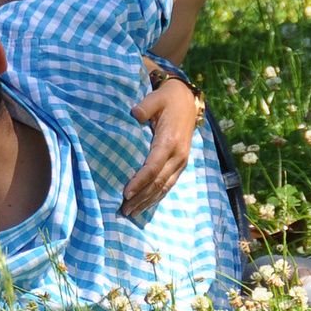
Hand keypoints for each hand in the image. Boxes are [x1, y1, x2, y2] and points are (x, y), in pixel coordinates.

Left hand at [120, 78, 199, 215]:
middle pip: (158, 182)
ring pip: (165, 186)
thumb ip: (145, 106)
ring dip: (148, 201)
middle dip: (141, 197)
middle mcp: (178, 155)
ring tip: (132, 212)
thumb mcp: (156, 98)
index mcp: (170, 141)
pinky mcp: (180, 163)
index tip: (125, 192)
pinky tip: (146, 204)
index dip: (139, 181)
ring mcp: (181, 161)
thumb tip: (134, 114)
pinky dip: (157, 196)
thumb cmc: (167, 99)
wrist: (187, 101)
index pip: (153, 166)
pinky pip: (169, 183)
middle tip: (123, 210)